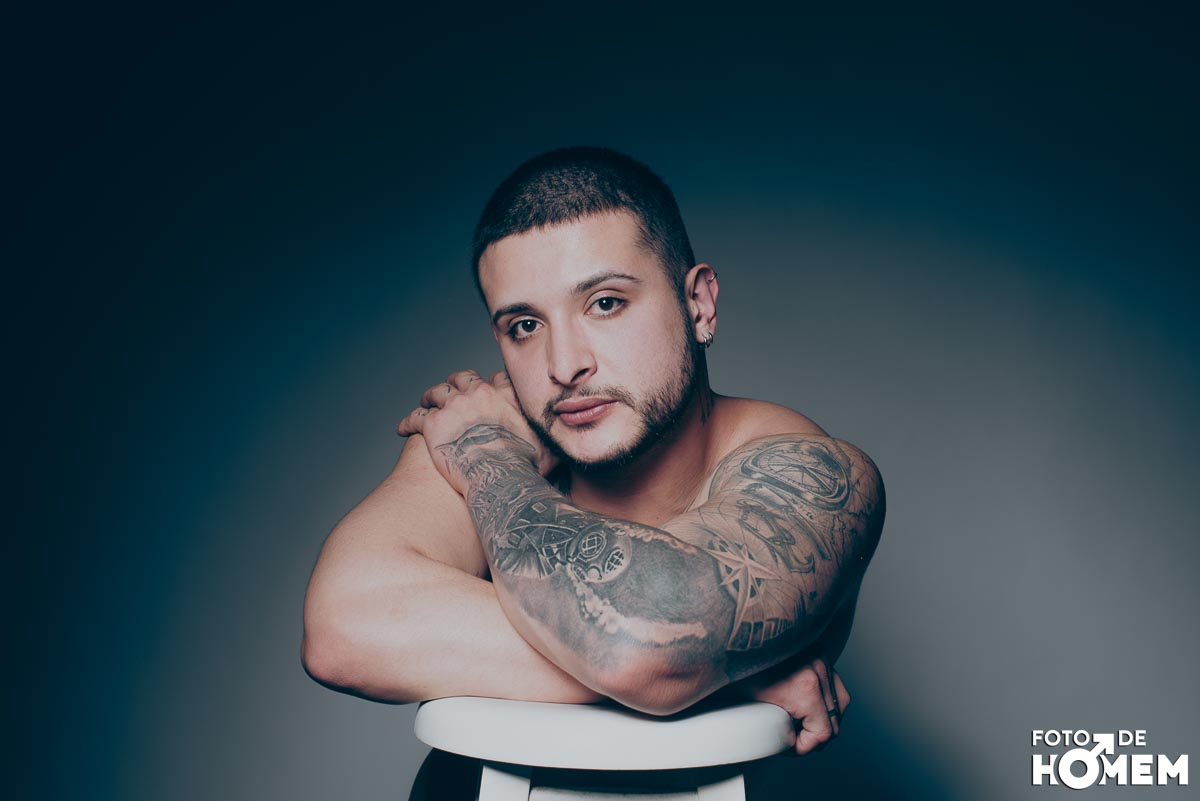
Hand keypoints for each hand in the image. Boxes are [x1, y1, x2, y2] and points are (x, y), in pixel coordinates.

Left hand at [397, 370, 555, 492]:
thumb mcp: (546, 447)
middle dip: (455, 384)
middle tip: (449, 393)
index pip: (494, 378)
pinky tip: (402, 429)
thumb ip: (548, 440)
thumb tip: (562, 446)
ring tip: (424, 404)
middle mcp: (476, 395)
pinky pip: (415, 417)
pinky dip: (407, 421)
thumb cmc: (524, 466)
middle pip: (461, 378)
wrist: (499, 478)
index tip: (483, 391)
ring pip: (436, 393)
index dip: (487, 385)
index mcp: (503, 396)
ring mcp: (452, 407)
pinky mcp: (432, 425)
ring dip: (429, 398)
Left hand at [736, 655, 850, 755]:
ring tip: (802, 723)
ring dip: (825, 717)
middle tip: (793, 739)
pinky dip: (827, 696)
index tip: (790, 746)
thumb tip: (766, 744)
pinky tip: (810, 702)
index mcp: (805, 688)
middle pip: (835, 721)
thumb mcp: (745, 700)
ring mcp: (820, 659)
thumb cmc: (737, 659)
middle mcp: (818, 672)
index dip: (806, 747)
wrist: (740, 628)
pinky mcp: (818, 650)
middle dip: (814, 736)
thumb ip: (763, 727)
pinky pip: (834, 681)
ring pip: (841, 702)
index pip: (823, 733)